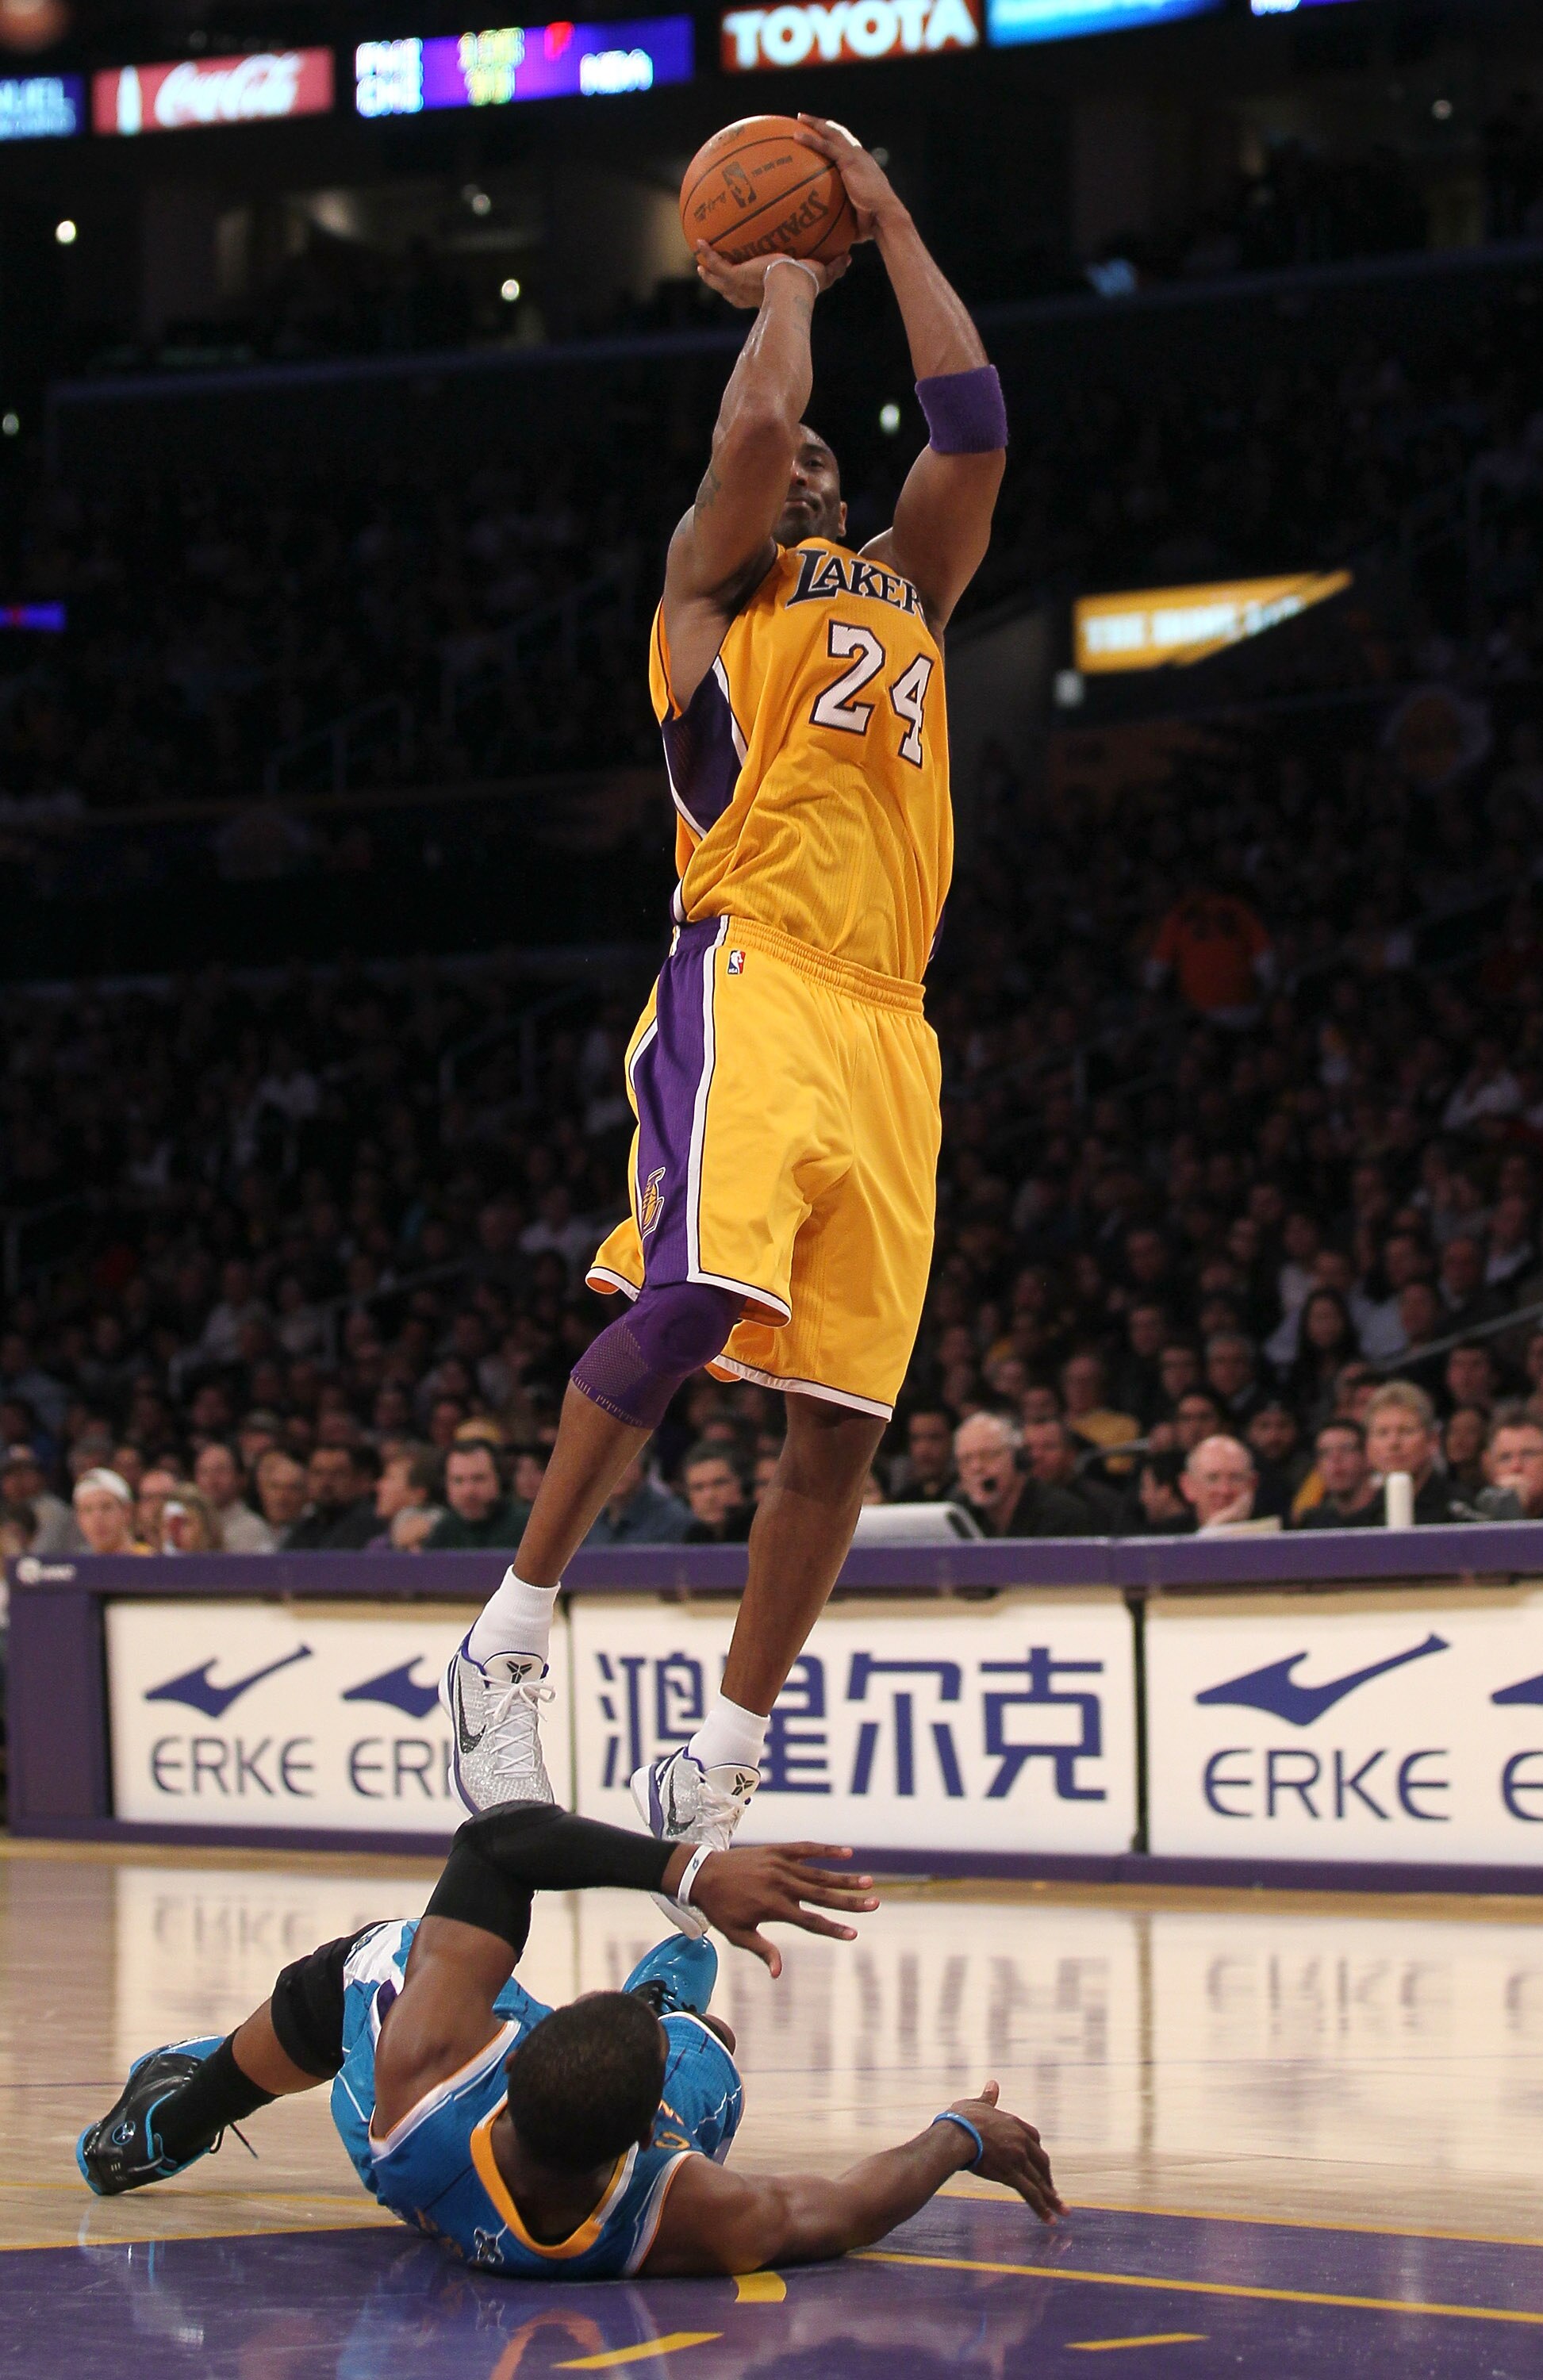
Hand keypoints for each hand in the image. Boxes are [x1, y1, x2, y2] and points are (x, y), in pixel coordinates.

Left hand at [670, 1842, 877, 1976]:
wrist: (702, 1873)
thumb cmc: (720, 1908)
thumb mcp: (738, 1934)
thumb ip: (762, 1950)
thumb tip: (778, 1973)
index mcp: (773, 1906)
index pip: (811, 1921)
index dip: (833, 1928)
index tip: (854, 1933)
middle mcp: (780, 1884)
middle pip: (822, 1895)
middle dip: (849, 1901)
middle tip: (874, 1903)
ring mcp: (780, 1864)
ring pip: (819, 1873)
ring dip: (844, 1878)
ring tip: (868, 1882)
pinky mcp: (776, 1850)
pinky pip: (805, 1848)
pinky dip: (826, 1850)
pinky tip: (846, 1852)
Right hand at [693, 242, 848, 311]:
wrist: (793, 285)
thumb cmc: (807, 284)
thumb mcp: (823, 273)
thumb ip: (834, 266)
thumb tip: (848, 258)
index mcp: (766, 294)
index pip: (754, 295)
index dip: (748, 290)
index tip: (745, 282)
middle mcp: (750, 294)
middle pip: (731, 292)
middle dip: (721, 284)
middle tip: (712, 275)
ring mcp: (740, 287)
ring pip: (718, 282)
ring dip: (708, 273)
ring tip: (698, 263)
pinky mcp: (736, 277)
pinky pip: (717, 265)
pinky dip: (708, 254)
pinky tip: (699, 241)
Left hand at [794, 116, 906, 241]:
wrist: (884, 217)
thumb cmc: (873, 225)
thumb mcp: (856, 220)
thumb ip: (843, 219)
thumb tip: (830, 236)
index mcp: (863, 167)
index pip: (848, 148)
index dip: (837, 140)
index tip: (825, 136)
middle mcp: (861, 157)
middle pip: (840, 135)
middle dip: (825, 126)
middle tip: (808, 121)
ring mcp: (855, 157)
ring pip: (832, 134)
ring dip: (816, 125)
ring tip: (800, 119)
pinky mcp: (849, 161)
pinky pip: (826, 147)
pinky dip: (811, 140)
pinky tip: (796, 136)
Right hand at [945, 2081, 1063, 2223]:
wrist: (955, 2134)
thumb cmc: (960, 2119)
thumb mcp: (976, 2104)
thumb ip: (988, 2098)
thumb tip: (994, 2083)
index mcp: (1013, 2124)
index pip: (1034, 2139)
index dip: (1037, 2153)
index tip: (1040, 2162)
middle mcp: (1020, 2141)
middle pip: (1041, 2162)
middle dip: (1048, 2178)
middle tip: (1053, 2191)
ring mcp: (1018, 2158)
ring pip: (1039, 2181)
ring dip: (1052, 2198)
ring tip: (1063, 2212)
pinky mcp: (1011, 2174)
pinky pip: (1030, 2193)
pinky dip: (1042, 2208)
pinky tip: (1050, 2220)